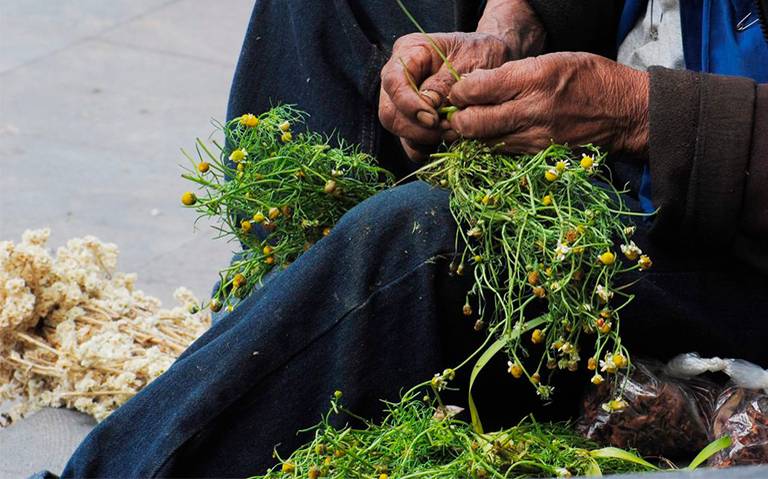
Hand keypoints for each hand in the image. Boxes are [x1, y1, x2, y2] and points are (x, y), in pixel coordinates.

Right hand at [378, 32, 512, 160]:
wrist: (494, 60)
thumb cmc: (482, 52)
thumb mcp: (470, 60)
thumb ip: (446, 83)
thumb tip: (428, 107)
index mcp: (409, 51)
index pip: (393, 81)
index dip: (408, 105)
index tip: (433, 119)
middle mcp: (399, 76)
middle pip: (389, 112)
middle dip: (417, 128)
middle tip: (446, 129)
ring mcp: (404, 101)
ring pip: (398, 131)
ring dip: (424, 139)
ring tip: (453, 132)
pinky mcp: (413, 121)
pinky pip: (411, 144)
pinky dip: (427, 148)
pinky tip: (448, 138)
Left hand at [445, 52, 649, 156]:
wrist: (625, 112)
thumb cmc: (588, 79)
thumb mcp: (551, 61)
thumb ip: (512, 73)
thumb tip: (475, 85)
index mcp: (534, 79)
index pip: (477, 89)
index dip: (459, 91)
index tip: (458, 91)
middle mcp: (531, 111)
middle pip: (473, 123)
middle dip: (457, 119)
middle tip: (456, 113)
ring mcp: (534, 137)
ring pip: (483, 143)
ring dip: (471, 136)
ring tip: (469, 125)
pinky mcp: (538, 155)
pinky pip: (502, 152)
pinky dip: (490, 145)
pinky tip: (490, 136)